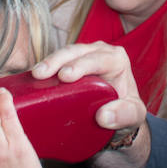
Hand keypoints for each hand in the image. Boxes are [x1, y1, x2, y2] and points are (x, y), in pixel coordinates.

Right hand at [33, 43, 150, 167]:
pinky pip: (56, 62)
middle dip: (58, 60)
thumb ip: (125, 114)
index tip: (65, 76)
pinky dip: (46, 68)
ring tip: (35, 74)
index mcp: (116, 58)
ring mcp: (83, 55)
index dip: (81, 65)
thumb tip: (104, 116)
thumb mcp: (133, 115)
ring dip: (49, 62)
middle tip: (42, 74)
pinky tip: (33, 78)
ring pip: (64, 53)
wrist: (115, 114)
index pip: (98, 59)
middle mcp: (100, 52)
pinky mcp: (70, 63)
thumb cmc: (126, 111)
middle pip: (76, 52)